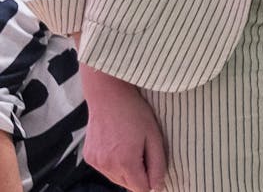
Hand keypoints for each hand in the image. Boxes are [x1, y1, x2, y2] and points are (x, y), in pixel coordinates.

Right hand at [81, 66, 167, 191]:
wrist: (109, 97)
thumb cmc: (134, 113)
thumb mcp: (154, 137)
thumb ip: (157, 164)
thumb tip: (157, 186)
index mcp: (125, 161)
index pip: (140, 188)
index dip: (151, 182)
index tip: (155, 168)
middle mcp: (107, 165)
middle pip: (128, 185)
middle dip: (139, 175)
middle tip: (144, 152)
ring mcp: (96, 162)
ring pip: (116, 179)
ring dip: (126, 171)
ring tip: (131, 147)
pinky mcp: (89, 157)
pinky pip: (105, 169)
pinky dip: (114, 164)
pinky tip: (119, 147)